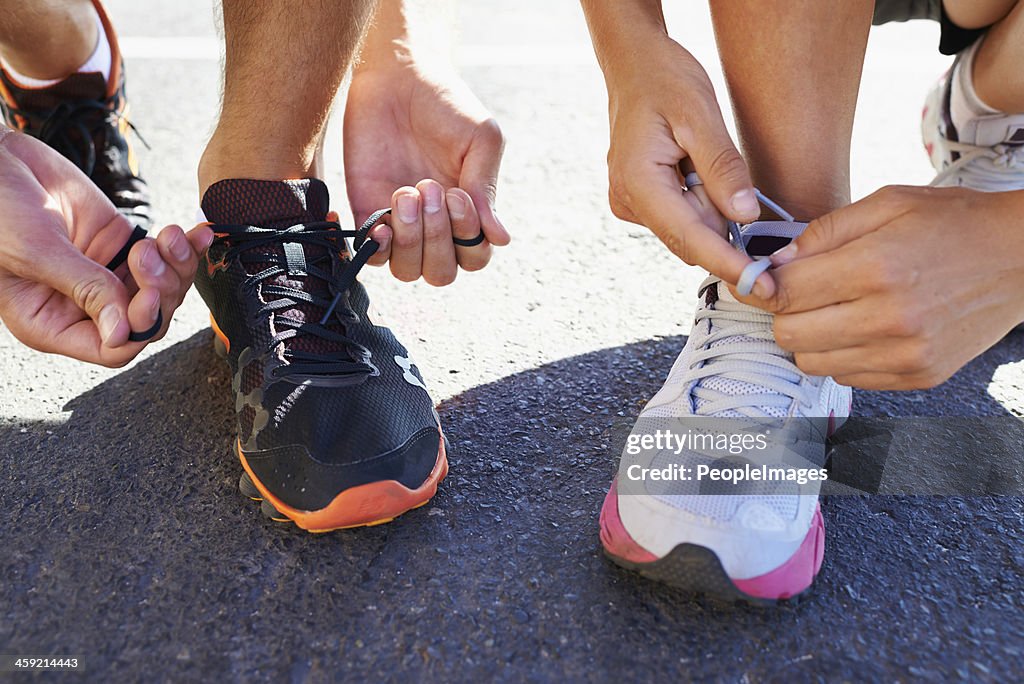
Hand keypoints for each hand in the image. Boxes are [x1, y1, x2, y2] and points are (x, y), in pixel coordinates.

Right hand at [0, 130, 212, 366]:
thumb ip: (84, 289)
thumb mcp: (37, 252)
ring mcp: (106, 275)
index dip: (137, 328)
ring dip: (176, 266)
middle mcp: (83, 307)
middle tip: (147, 253)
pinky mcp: (122, 245)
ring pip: (163, 291)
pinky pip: (165, 257)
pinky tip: (197, 233)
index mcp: (52, 323)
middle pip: (146, 321)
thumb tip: (121, 334)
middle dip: (160, 291)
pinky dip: (186, 247)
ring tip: (166, 235)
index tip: (147, 296)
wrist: (0, 160)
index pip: (111, 350)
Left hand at [343, 56, 508, 285]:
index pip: (475, 258)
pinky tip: (383, 220)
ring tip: (406, 192)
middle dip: (438, 239)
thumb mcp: (480, 141)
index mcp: (469, 214)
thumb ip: (486, 188)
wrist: (398, 76)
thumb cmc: (447, 105)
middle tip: (430, 188)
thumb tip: (501, 238)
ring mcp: (401, 224)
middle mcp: (436, 227)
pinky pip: (371, 256)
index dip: (467, 238)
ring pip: (408, 271)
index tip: (458, 194)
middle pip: (441, 273)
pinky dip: (376, 248)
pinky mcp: (367, 213)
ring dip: (410, 239)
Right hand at [600, 34, 767, 291]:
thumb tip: (746, 216)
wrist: (634, 64)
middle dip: (722, 226)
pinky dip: (700, 203)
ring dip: (710, 208)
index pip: (690, 238)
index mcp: (637, 183)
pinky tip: (695, 168)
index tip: (761, 286)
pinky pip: (679, 216)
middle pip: (689, 239)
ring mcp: (630, 204)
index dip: (728, 263)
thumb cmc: (664, 80)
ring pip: (687, 229)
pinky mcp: (638, 201)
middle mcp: (627, 201)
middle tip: (730, 176)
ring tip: (700, 158)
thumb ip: (723, 169)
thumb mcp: (701, 116)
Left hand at [735, 186, 1023, 388]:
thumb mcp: (887, 203)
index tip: (759, 280)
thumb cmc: (953, 223)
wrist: (1023, 258)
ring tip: (835, 310)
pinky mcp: (918, 376)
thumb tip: (774, 263)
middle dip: (784, 313)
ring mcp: (905, 354)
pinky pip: (848, 377)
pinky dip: (842, 356)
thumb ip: (823, 233)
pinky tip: (862, 328)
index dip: (762, 285)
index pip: (785, 292)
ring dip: (810, 338)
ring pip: (811, 362)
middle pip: (789, 335)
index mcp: (876, 267)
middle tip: (800, 294)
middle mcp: (889, 318)